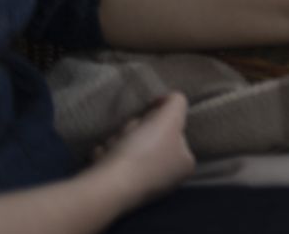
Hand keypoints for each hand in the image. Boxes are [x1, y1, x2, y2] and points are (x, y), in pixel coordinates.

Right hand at [89, 92, 193, 210]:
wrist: (108, 187)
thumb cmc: (144, 151)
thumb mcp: (170, 117)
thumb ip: (176, 102)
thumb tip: (167, 100)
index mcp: (184, 163)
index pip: (172, 128)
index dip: (157, 119)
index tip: (147, 120)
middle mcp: (167, 177)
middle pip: (149, 137)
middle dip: (134, 130)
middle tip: (128, 134)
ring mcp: (141, 185)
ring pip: (128, 147)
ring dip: (118, 140)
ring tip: (114, 147)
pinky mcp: (116, 189)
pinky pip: (111, 161)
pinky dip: (106, 155)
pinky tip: (104, 157)